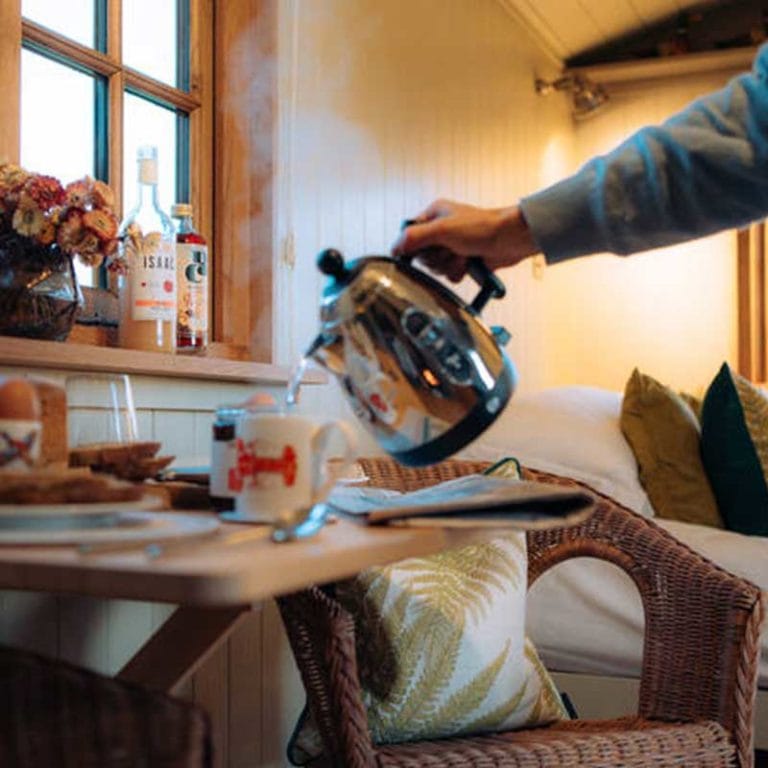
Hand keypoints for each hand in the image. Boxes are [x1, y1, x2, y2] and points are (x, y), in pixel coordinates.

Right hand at [391, 199, 537, 280]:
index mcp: (434, 215)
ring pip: (436, 267)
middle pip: (423, 256)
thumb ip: (415, 237)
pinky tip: (469, 263)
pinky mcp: (463, 260)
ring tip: (464, 255)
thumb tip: (396, 246)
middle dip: (438, 257)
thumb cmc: (483, 226)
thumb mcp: (443, 229)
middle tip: (450, 249)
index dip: (413, 247)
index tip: (420, 252)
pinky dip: (459, 272)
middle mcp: (442, 230)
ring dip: (450, 265)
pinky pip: (450, 274)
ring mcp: (453, 246)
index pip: (409, 235)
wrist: (510, 239)